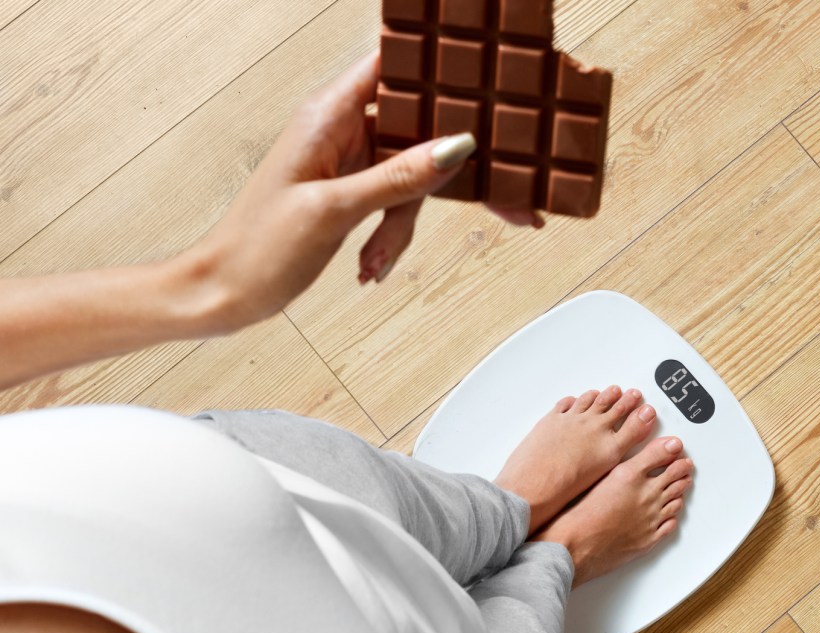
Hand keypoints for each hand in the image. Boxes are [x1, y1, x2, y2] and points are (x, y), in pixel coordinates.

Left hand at [176, 52, 542, 333]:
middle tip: (508, 204)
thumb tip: (455, 147)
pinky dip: (392, 233)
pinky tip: (371, 262)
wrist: (225, 292)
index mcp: (329, 115)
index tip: (485, 77)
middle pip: (420, 129)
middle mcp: (342, 130)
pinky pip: (396, 200)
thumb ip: (398, 177)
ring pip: (413, 174)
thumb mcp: (334, 211)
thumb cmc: (257, 247)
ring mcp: (349, 160)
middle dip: (452, 171)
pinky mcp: (353, 190)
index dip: (438, 66)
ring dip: (405, 222)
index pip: (393, 65)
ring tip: (377, 258)